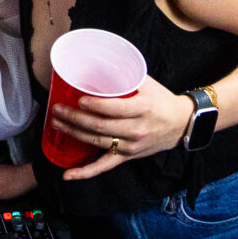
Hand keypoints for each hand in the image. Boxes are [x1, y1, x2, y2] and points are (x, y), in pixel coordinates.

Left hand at [53, 75, 194, 181]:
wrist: (181, 124)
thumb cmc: (161, 100)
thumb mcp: (147, 83)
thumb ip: (124, 76)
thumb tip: (96, 63)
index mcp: (143, 109)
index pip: (115, 109)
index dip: (95, 105)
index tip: (78, 99)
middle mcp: (137, 130)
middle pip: (101, 126)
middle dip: (75, 118)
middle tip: (57, 109)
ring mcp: (131, 146)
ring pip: (97, 142)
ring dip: (74, 133)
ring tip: (56, 123)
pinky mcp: (127, 156)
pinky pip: (104, 166)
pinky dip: (85, 172)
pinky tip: (68, 175)